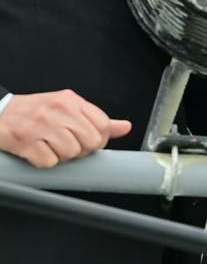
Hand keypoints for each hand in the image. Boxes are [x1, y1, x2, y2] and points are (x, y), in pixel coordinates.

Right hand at [0, 90, 129, 167]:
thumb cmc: (33, 112)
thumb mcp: (67, 108)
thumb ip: (95, 119)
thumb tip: (124, 127)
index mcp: (71, 101)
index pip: (103, 124)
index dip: (100, 139)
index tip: (90, 142)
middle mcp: (58, 110)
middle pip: (90, 141)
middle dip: (82, 150)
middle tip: (68, 146)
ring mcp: (41, 125)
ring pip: (71, 153)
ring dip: (62, 156)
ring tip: (50, 147)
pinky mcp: (25, 141)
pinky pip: (49, 162)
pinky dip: (44, 162)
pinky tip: (37, 151)